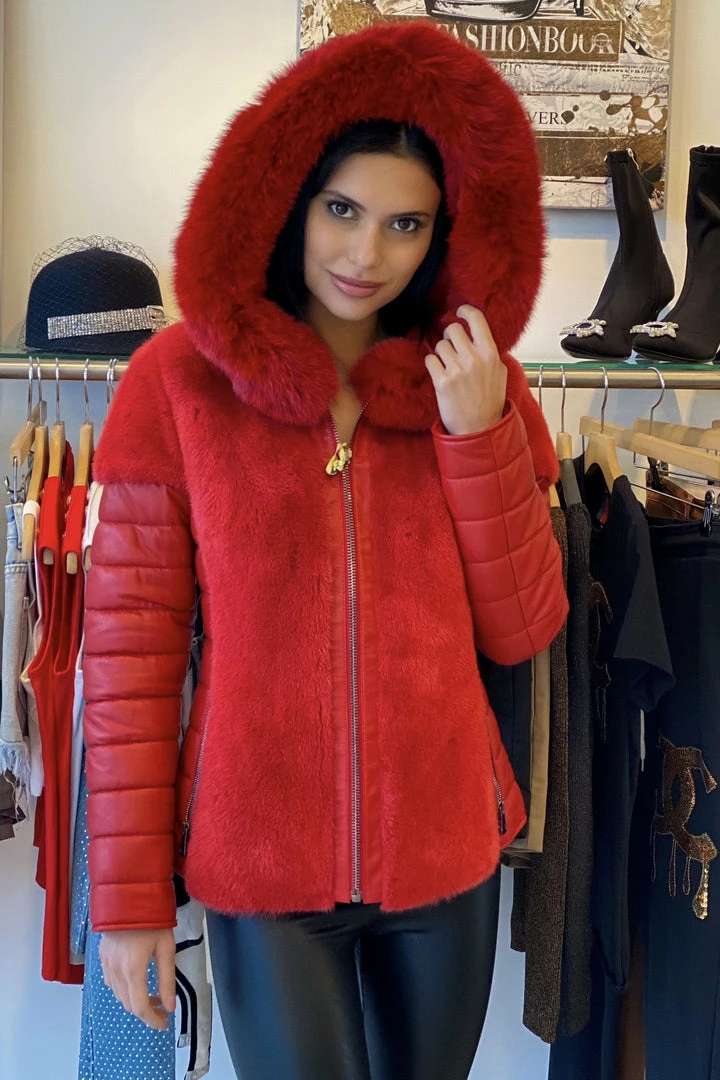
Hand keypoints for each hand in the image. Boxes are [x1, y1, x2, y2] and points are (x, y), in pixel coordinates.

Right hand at [100, 928, 175, 1029]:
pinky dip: (123, 990)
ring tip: (153, 995)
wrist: (129, 896)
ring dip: (134, 1001)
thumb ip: (168, 980)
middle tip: (163, 1008)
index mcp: (133, 969)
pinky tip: (136, 982)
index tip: (164, 1023)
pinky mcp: (102, 957)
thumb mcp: (166, 948)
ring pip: (118, 995)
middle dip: (146, 1011)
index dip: (152, 1020)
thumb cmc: (152, 919)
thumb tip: (170, 1007)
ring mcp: (106, 964)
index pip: (140, 1007)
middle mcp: (116, 970)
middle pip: (128, 1004)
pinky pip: (111, 983)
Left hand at [425, 305, 506, 434]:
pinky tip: (439, 373)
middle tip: (451, 343)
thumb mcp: (500, 374)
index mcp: (490, 354)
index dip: (465, 311)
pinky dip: (432, 364)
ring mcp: (457, 370)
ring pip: (440, 345)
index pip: (477, 320)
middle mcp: (473, 359)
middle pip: (453, 329)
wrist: (479, 429)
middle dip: (449, 334)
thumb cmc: (491, 402)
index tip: (460, 311)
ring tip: (448, 365)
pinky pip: (430, 360)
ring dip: (441, 353)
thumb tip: (479, 336)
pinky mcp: (442, 382)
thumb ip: (490, 354)